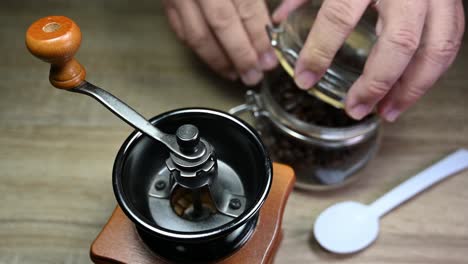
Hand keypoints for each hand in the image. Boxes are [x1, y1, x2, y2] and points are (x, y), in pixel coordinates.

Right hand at [163, 0, 277, 85]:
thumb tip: (275, 18)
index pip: (246, 9)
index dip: (259, 37)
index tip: (269, 58)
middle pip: (222, 26)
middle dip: (240, 56)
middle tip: (254, 76)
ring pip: (198, 35)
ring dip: (218, 60)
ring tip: (235, 75)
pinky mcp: (166, 1)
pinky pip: (181, 31)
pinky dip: (198, 50)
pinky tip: (213, 60)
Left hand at [274, 0, 464, 121]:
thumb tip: (280, 17)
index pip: (338, 16)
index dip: (319, 52)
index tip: (305, 78)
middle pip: (399, 41)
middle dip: (376, 84)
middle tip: (355, 109)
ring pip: (436, 48)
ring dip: (412, 88)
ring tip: (388, 111)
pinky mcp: (451, 0)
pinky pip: (451, 41)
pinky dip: (432, 71)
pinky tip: (410, 89)